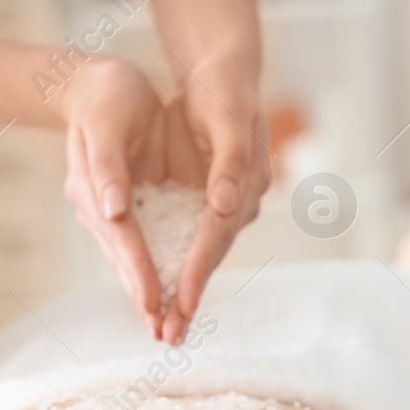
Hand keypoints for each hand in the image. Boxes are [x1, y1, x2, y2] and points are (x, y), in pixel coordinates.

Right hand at [58, 57, 167, 333]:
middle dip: (146, 297)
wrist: (92, 83)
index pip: (124, 240)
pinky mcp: (125, 208)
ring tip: (168, 327)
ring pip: (133, 261)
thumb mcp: (104, 121)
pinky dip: (153, 272)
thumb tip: (115, 210)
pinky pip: (142, 246)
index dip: (141, 272)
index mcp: (95, 192)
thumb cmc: (104, 94)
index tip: (157, 304)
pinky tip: (169, 292)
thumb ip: (106, 167)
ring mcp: (110, 211)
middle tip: (166, 335)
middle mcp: (100, 209)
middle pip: (126, 261)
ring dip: (150, 293)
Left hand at [159, 54, 270, 343]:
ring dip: (184, 292)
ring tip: (166, 329)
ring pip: (202, 257)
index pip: (215, 236)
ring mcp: (227, 206)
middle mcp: (240, 203)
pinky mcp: (211, 204)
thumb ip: (230, 163)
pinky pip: (193, 244)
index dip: (197, 270)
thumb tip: (225, 206)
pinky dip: (179, 270)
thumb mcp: (227, 117)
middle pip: (210, 257)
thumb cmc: (224, 90)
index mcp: (245, 185)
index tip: (179, 301)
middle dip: (189, 296)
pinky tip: (163, 294)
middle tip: (169, 336)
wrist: (224, 73)